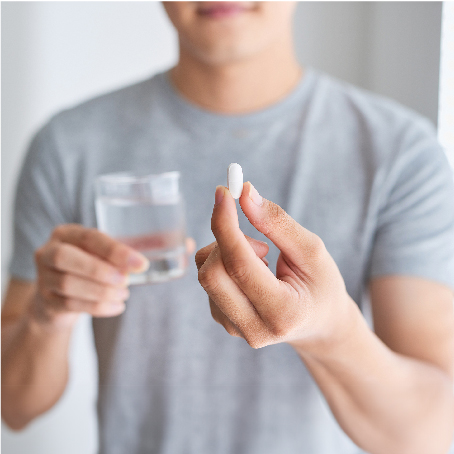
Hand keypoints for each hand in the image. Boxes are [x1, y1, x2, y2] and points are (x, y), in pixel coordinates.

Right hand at [33, 224, 195, 326]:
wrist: (60, 297)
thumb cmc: (96, 267)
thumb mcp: (112, 253)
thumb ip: (146, 246)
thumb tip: (189, 244)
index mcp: (68, 233)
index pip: (89, 237)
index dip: (114, 251)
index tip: (141, 264)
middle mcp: (49, 251)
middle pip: (67, 258)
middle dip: (101, 270)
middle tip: (128, 281)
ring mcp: (42, 277)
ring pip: (67, 284)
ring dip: (101, 292)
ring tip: (124, 294)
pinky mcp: (45, 301)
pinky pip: (69, 304)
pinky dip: (97, 307)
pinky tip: (117, 306)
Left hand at [195, 183, 354, 350]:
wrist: (319, 323)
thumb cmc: (321, 285)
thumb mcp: (312, 251)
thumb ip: (278, 223)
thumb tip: (245, 194)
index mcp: (282, 312)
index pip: (239, 265)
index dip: (226, 225)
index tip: (223, 192)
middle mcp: (254, 328)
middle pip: (212, 274)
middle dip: (226, 240)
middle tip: (259, 239)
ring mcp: (235, 328)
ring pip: (206, 275)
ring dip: (228, 252)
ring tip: (264, 259)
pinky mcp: (223, 321)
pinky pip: (208, 281)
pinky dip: (225, 263)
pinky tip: (253, 273)